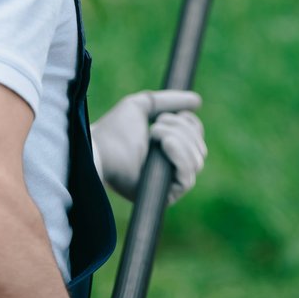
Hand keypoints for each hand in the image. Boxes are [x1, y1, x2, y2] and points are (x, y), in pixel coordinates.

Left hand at [90, 90, 206, 203]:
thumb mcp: (142, 106)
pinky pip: (188, 178)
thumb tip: (197, 101)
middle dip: (181, 128)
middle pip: (199, 147)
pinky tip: (165, 144)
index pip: (196, 137)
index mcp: (168, 148)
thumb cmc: (114, 130)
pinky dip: (180, 155)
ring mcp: (169, 183)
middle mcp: (171, 168)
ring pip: (196, 159)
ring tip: (154, 133)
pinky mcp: (165, 197)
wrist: (99, 149)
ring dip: (177, 138)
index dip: (189, 123)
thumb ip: (168, 101)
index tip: (167, 116)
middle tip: (155, 125)